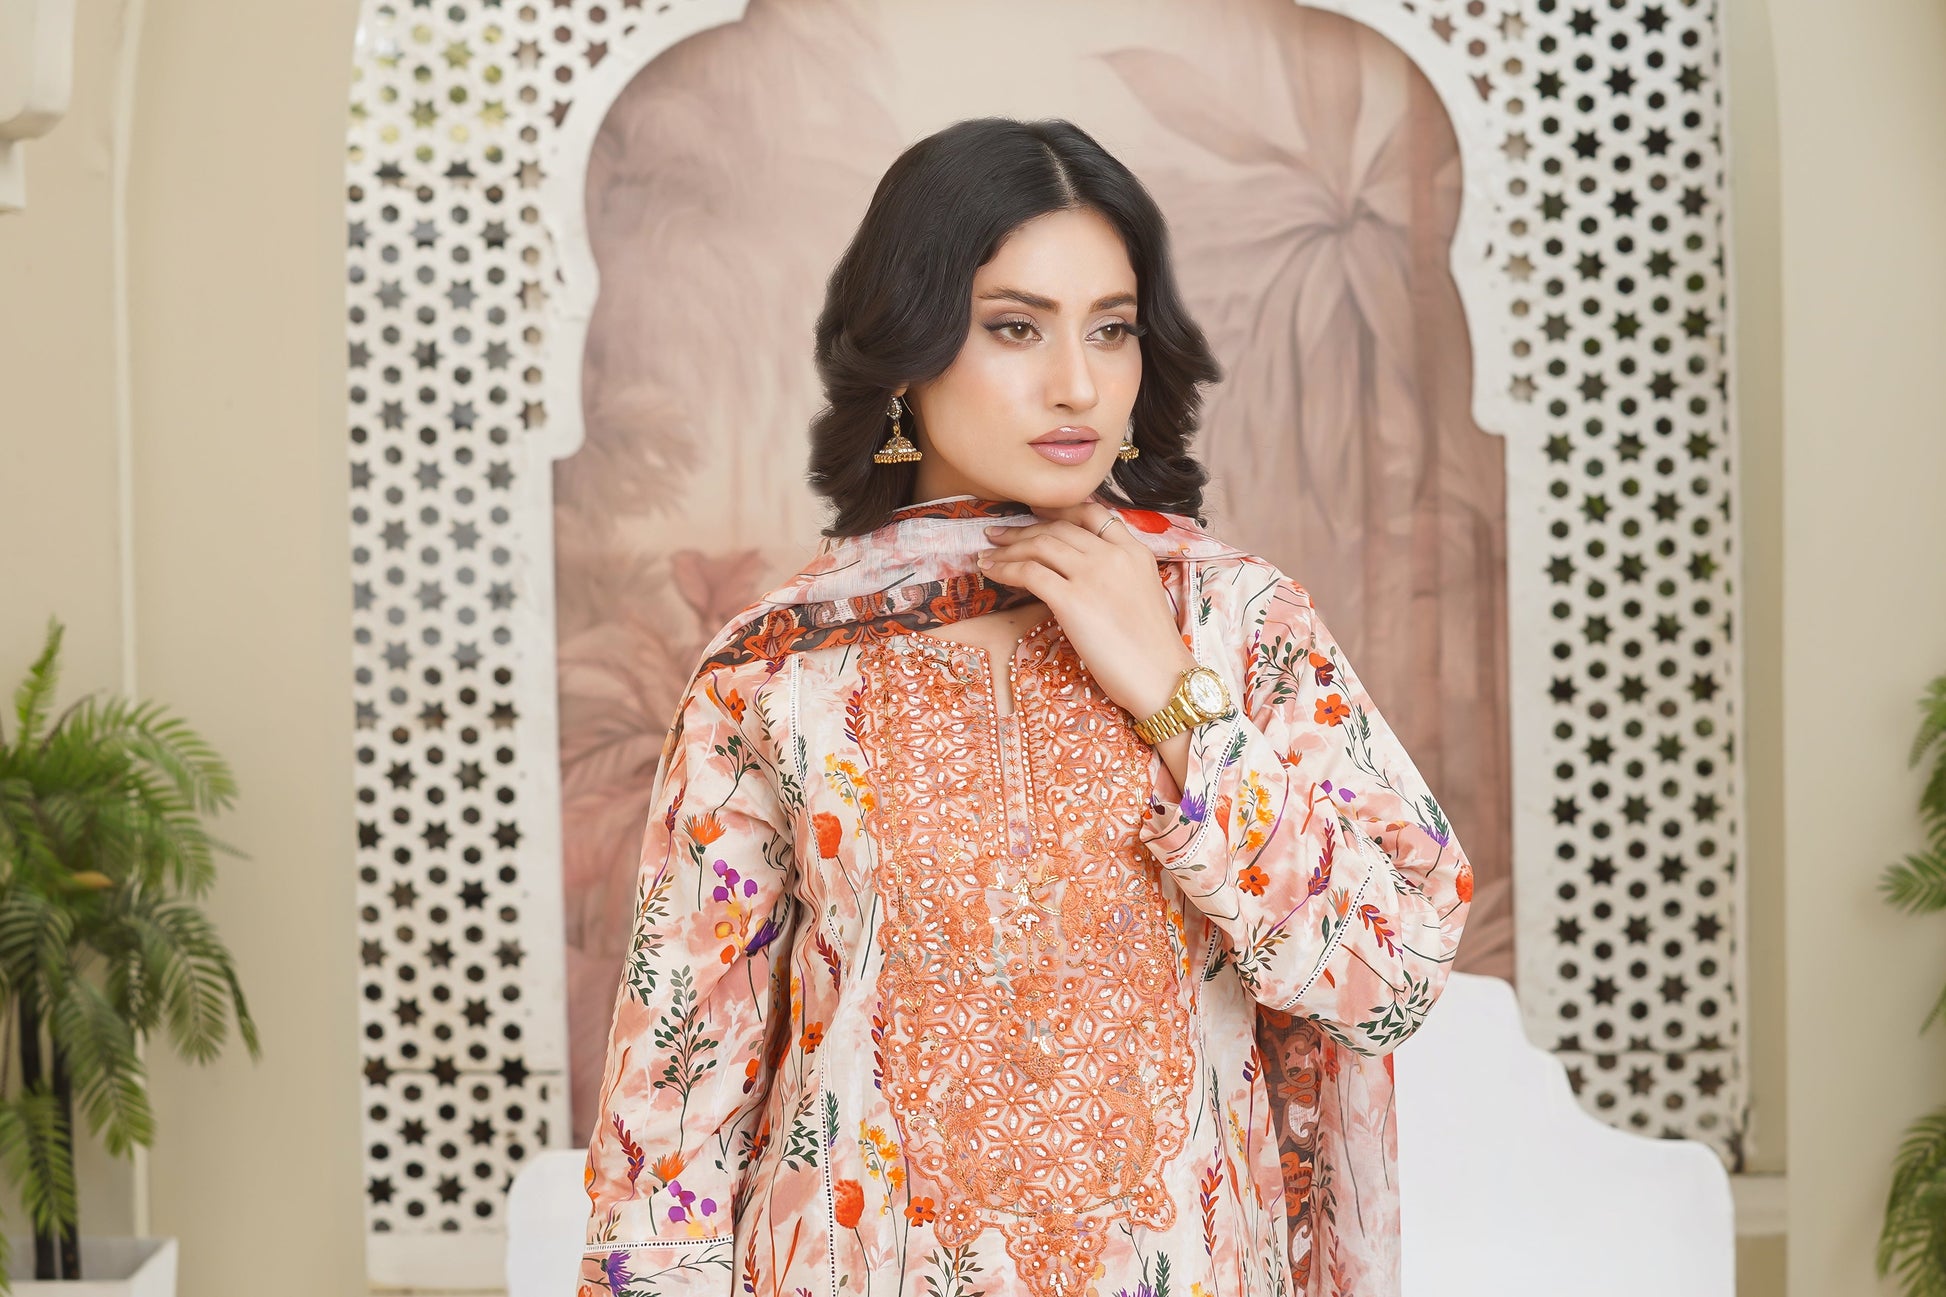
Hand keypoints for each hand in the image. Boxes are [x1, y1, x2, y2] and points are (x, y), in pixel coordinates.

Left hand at [977, 500, 1197, 728]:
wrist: (1162, 677)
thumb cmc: (1152, 648)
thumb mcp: (1143, 593)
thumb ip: (1117, 573)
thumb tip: (1078, 572)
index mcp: (1134, 550)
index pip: (1091, 514)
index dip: (1057, 511)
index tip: (1033, 513)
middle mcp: (1113, 555)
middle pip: (1058, 528)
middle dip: (1023, 529)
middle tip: (998, 536)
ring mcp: (1092, 575)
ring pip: (1039, 545)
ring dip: (1008, 548)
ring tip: (987, 555)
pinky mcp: (1072, 600)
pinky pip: (1028, 572)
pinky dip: (1005, 569)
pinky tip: (992, 572)